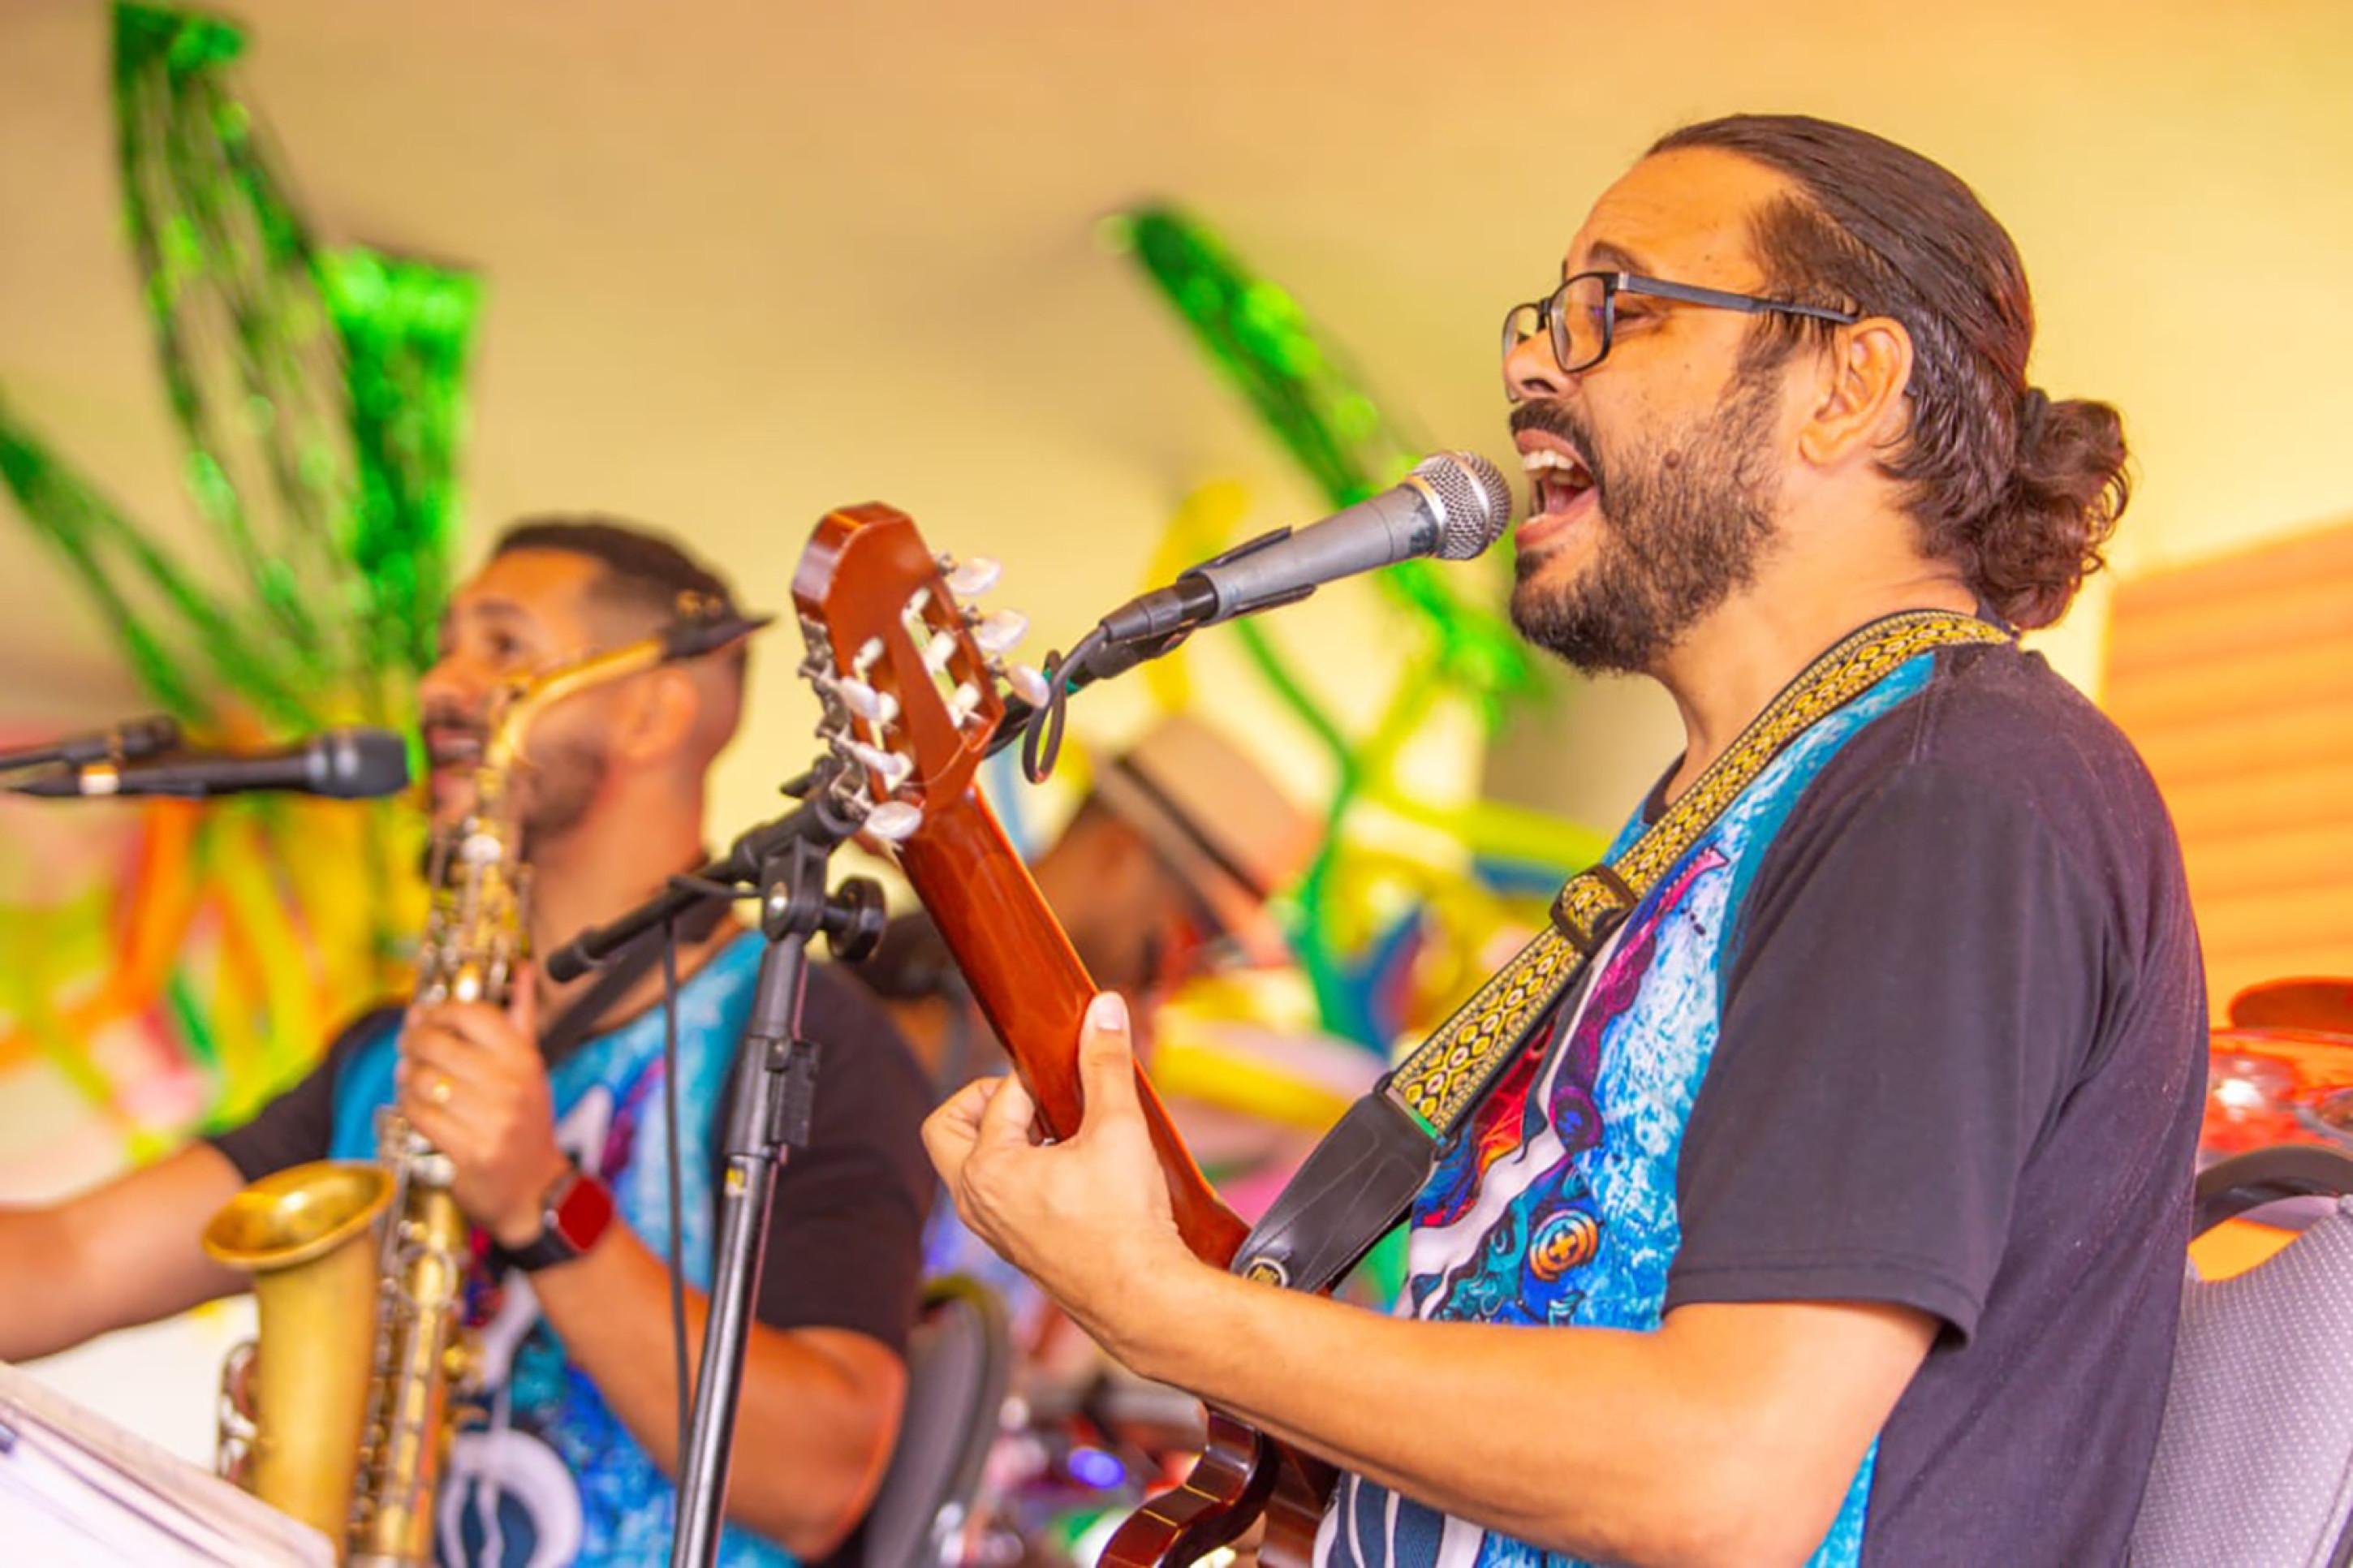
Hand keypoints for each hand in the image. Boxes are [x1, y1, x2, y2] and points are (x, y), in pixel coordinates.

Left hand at [396, 977, 569, 1247]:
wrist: (533, 1188)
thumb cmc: (527, 1122)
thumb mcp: (530, 1068)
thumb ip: (521, 1018)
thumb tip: (522, 969)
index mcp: (526, 1058)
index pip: (473, 1014)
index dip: (439, 1010)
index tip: (424, 1013)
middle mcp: (511, 1085)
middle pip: (439, 1045)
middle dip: (413, 1040)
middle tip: (406, 1042)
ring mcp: (491, 1119)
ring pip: (424, 1080)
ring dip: (407, 1075)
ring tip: (407, 1073)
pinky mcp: (469, 1150)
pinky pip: (420, 1115)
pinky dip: (409, 1106)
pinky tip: (412, 1101)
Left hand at [922, 992, 1203, 1355]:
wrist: (1141, 1295)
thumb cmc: (1124, 1223)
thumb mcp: (1117, 1127)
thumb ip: (1105, 1063)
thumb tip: (1103, 1009)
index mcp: (987, 1170)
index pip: (1000, 1096)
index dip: (1038, 1076)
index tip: (1070, 1071)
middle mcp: (976, 1201)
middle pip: (948, 1128)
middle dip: (984, 1102)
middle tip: (1033, 1098)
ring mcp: (991, 1227)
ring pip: (971, 1163)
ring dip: (1006, 1137)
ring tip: (1060, 1131)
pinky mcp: (1013, 1244)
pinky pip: (995, 1192)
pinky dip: (1020, 1169)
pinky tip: (1071, 1167)